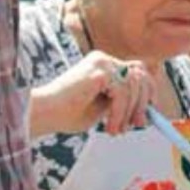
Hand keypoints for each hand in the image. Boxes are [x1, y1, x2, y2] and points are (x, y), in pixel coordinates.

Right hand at [29, 50, 154, 135]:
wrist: (41, 115)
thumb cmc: (66, 114)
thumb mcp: (102, 108)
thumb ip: (122, 104)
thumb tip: (146, 111)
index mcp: (105, 66)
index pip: (138, 72)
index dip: (148, 92)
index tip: (147, 114)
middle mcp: (105, 60)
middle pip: (141, 75)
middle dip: (143, 102)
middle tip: (138, 124)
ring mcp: (102, 62)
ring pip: (134, 86)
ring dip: (129, 112)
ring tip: (116, 130)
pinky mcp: (99, 71)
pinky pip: (122, 93)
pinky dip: (120, 113)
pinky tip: (109, 127)